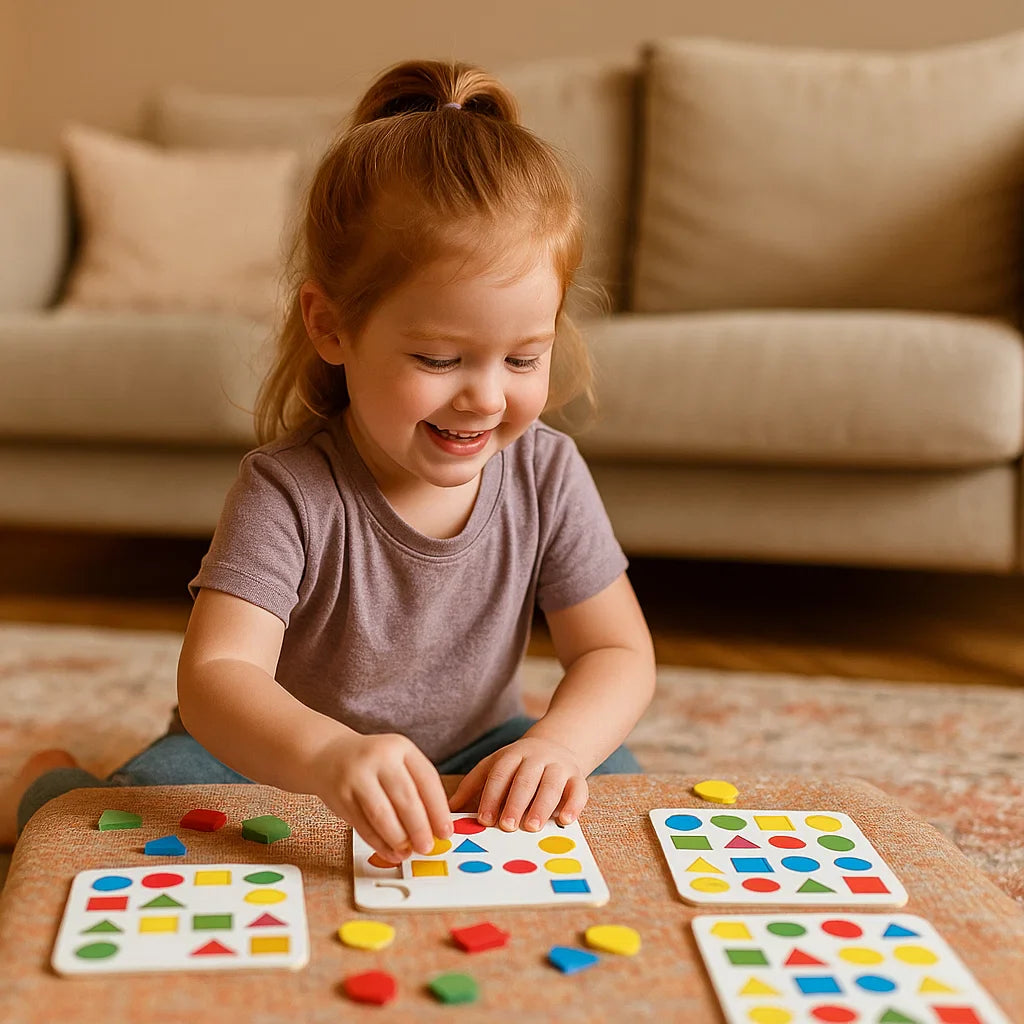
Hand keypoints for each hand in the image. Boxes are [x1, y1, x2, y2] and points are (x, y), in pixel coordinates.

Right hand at [311, 730, 451, 861]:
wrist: (328, 753)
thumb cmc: (373, 762)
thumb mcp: (397, 760)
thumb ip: (416, 786)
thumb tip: (436, 826)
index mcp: (401, 747)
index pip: (427, 779)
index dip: (439, 809)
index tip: (446, 831)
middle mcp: (379, 757)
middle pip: (405, 797)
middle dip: (419, 828)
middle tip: (427, 847)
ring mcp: (357, 776)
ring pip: (382, 814)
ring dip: (398, 838)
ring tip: (408, 852)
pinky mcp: (340, 796)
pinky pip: (362, 825)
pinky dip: (378, 843)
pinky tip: (390, 852)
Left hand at [447, 736, 587, 831]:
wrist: (557, 744)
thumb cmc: (519, 765)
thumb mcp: (495, 766)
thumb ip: (473, 786)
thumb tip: (447, 809)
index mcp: (513, 754)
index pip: (500, 773)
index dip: (492, 796)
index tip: (484, 819)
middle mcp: (536, 757)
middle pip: (525, 779)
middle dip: (515, 803)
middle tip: (506, 827)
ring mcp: (559, 766)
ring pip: (551, 784)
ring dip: (541, 806)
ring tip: (531, 827)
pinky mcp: (577, 777)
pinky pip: (579, 789)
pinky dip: (573, 805)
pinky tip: (565, 820)